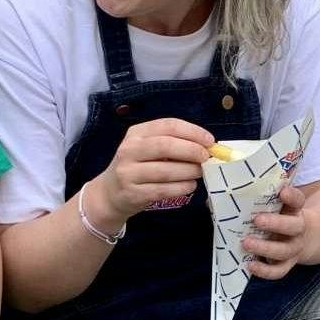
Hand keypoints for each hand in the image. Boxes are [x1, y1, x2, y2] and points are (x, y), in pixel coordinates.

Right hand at [91, 117, 215, 223]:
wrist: (109, 193)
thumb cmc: (137, 167)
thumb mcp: (147, 148)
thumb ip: (172, 143)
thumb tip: (206, 146)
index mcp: (136, 133)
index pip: (168, 125)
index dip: (192, 131)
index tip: (210, 141)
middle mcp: (129, 150)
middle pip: (166, 145)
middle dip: (192, 150)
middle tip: (206, 157)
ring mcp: (128, 173)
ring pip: (166, 170)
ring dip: (189, 171)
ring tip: (199, 173)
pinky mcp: (133, 194)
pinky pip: (163, 190)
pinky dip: (182, 187)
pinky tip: (190, 185)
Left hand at [244, 181, 308, 280]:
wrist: (301, 238)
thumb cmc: (278, 216)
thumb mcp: (272, 206)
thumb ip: (251, 200)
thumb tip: (212, 199)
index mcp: (294, 210)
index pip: (298, 200)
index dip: (292, 196)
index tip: (282, 191)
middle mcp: (297, 229)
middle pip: (294, 226)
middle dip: (276, 223)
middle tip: (257, 219)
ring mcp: (293, 248)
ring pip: (284, 251)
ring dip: (265, 248)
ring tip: (246, 243)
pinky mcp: (287, 264)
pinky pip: (278, 271)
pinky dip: (265, 271)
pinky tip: (250, 265)